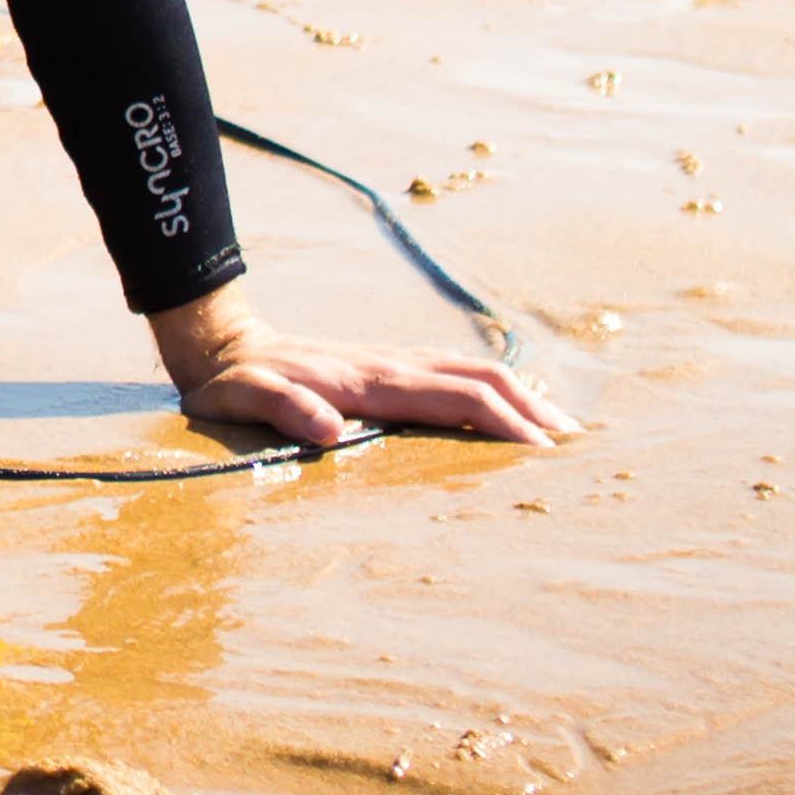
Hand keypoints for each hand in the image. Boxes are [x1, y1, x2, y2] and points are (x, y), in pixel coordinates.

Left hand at [154, 292, 580, 451]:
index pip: (453, 398)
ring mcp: (391, 361)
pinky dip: (492, 387)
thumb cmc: (233, 382)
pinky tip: (508, 406)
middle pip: (478, 379)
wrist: (220, 342)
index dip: (501, 421)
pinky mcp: (386, 364)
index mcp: (369, 381)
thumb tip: (326, 427)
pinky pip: (451, 372)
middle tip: (573, 446)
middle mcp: (390, 365)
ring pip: (470, 371)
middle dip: (530, 409)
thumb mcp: (243, 398)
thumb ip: (282, 408)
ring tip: (560, 429)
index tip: (541, 451)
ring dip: (520, 395)